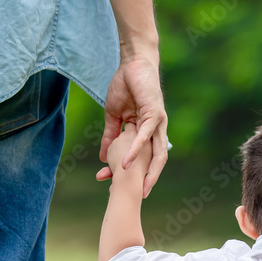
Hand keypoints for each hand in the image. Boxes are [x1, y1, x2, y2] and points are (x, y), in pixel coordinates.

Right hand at [98, 54, 167, 197]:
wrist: (133, 63)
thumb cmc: (125, 87)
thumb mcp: (114, 116)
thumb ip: (111, 136)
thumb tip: (103, 156)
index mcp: (148, 132)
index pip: (141, 158)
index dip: (130, 172)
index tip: (118, 187)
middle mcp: (157, 130)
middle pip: (156, 161)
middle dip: (149, 179)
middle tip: (141, 197)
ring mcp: (158, 122)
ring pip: (156, 152)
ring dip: (148, 171)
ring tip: (140, 187)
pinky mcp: (155, 113)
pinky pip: (144, 136)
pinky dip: (135, 149)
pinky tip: (126, 161)